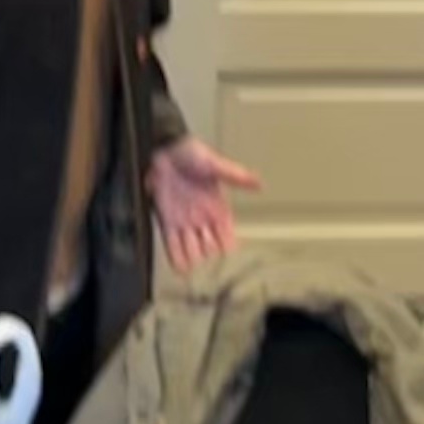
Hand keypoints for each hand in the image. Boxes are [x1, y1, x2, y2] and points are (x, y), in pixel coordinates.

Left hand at [149, 138, 262, 273]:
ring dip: (194, 260)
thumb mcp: (215, 164)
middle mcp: (202, 218)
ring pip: (192, 249)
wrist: (164, 149)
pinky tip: (180, 269)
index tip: (230, 255)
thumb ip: (236, 176)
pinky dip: (176, 257)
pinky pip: (173, 244)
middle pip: (209, 246)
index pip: (227, 234)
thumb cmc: (190, 153)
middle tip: (211, 267)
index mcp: (217, 207)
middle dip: (210, 256)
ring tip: (195, 274)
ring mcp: (185, 222)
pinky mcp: (167, 222)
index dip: (229, 246)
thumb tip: (259, 182)